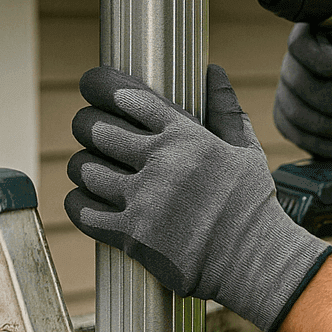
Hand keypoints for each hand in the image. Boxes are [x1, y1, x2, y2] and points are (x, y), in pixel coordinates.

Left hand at [65, 64, 331, 331]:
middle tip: (88, 128)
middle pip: (96, 129)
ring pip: (84, 169)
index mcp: (186, 136)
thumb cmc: (251, 204)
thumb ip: (224, 108)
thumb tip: (213, 71)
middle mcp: (161, 164)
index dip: (101, 85)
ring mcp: (143, 201)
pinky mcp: (132, 236)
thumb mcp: (244, 149)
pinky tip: (87, 199)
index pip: (128, 97)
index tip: (91, 84)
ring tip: (91, 166)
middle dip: (85, 124)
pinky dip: (78, 202)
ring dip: (82, 165)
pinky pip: (84, 212)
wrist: (253, 260)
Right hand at [273, 24, 331, 175]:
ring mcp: (290, 88)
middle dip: (328, 100)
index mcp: (324, 36)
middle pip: (294, 78)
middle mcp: (300, 60)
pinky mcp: (286, 116)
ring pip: (291, 108)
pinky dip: (319, 142)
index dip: (314, 55)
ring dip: (327, 126)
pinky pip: (289, 130)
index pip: (301, 39)